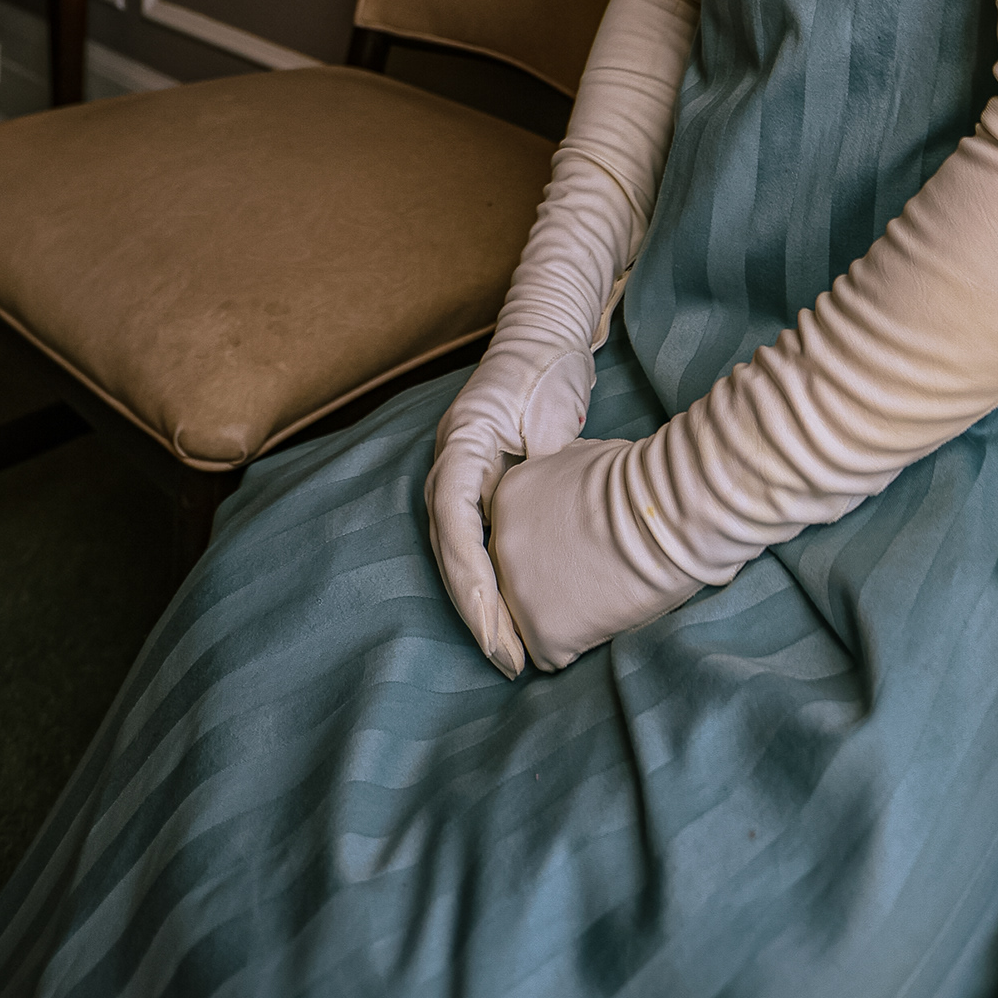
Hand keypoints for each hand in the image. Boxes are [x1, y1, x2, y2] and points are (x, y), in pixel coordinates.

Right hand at [425, 340, 594, 678]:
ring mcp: (461, 478)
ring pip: (459, 554)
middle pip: (452, 551)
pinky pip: (477, 546)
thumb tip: (545, 507)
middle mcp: (451, 466)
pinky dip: (490, 584)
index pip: (454, 526)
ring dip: (481, 605)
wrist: (543, 338)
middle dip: (476, 610)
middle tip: (506, 659)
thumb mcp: (546, 407)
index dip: (472, 584)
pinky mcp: (481, 488)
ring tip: (507, 654)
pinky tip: (511, 620)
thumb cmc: (547, 368)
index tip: (496, 630)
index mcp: (461, 445)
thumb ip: (540, 455)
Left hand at [487, 436, 701, 672]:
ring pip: (533, 617)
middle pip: (520, 577)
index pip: (519, 537)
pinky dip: (579, 642)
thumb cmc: (641, 479)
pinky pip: (553, 652)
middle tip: (599, 568)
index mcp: (509, 499)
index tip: (587, 542)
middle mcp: (502, 543)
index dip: (556, 546)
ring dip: (566, 612)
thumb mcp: (581, 459)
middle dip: (554, 579)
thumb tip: (567, 495)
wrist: (667, 509)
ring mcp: (517, 589)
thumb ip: (556, 483)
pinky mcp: (542, 630)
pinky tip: (608, 614)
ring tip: (607, 590)